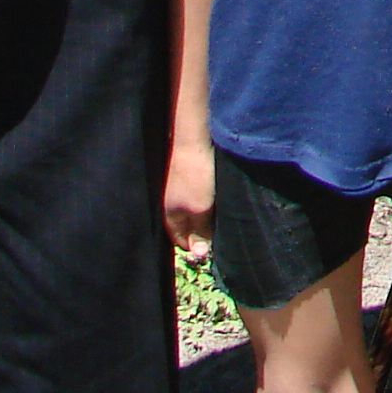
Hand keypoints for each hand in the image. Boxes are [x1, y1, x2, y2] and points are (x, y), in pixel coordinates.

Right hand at [163, 135, 215, 259]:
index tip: (215, 250)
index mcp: (169, 216)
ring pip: (193, 210)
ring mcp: (179, 189)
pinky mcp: (189, 176)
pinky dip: (207, 200)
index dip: (197, 247)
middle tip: (221, 235)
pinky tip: (219, 197)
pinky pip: (197, 196)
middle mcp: (171, 204)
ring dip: (206, 216)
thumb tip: (199, 255)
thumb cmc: (196, 174)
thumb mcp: (200, 208)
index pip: (181, 241)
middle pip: (187, 226)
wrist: (194, 137)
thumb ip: (200, 231)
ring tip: (222, 217)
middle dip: (202, 232)